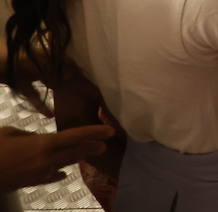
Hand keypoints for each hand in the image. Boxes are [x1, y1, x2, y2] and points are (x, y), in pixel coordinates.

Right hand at [0, 125, 114, 191]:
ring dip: (77, 158)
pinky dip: (57, 172)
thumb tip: (38, 139)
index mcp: (42, 144)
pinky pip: (49, 176)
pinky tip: (62, 171)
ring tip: (89, 153)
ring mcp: (39, 174)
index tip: (110, 131)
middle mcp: (45, 160)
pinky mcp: (31, 183)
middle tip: (105, 144)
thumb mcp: (10, 133)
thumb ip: (29, 135)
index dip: (94, 133)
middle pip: (75, 153)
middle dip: (91, 147)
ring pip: (64, 165)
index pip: (74, 137)